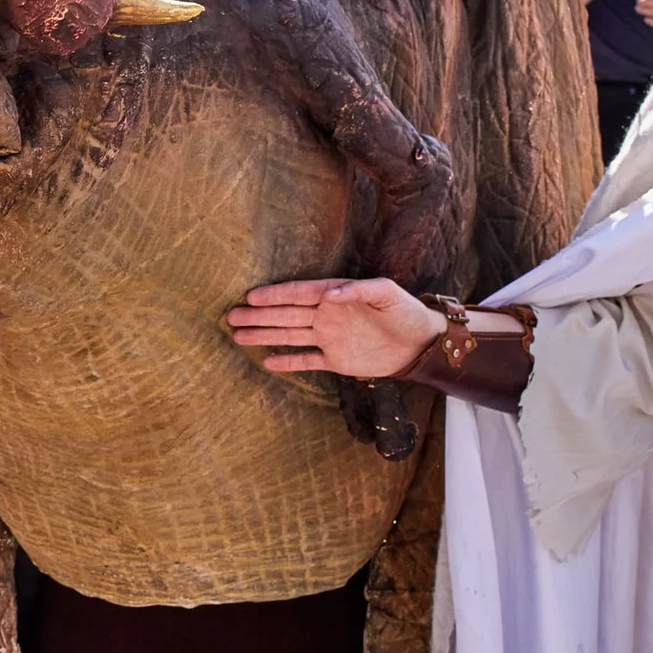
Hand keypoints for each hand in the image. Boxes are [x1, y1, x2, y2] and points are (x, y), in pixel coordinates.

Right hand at [226, 278, 440, 377]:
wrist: (421, 343)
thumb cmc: (405, 311)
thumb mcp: (386, 292)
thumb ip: (357, 290)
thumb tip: (329, 293)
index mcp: (335, 296)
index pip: (298, 294)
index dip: (274, 295)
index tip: (250, 296)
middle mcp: (326, 316)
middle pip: (286, 315)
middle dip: (259, 315)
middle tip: (231, 315)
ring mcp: (329, 337)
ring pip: (290, 336)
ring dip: (265, 335)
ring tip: (239, 335)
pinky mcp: (336, 359)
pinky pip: (307, 360)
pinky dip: (289, 362)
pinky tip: (268, 362)